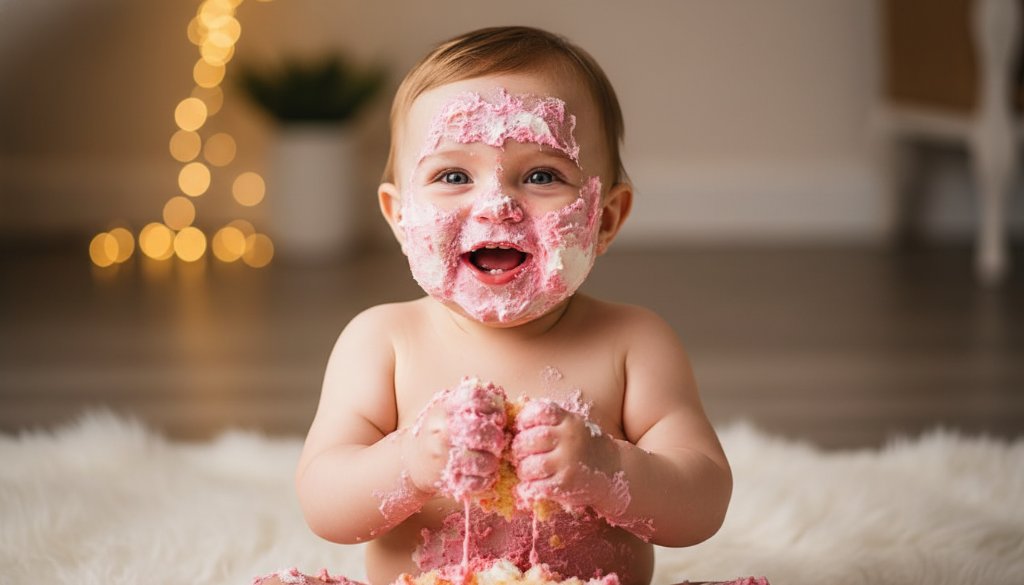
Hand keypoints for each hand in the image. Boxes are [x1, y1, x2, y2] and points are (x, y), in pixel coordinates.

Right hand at [402, 380, 507, 499]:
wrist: (412, 462)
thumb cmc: (438, 432)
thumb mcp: (448, 410)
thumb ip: (471, 402)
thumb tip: (502, 400)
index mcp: (444, 410)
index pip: (477, 399)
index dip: (495, 407)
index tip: (497, 416)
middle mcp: (442, 432)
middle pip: (481, 430)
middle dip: (496, 437)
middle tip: (496, 441)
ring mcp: (443, 458)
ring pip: (483, 461)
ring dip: (493, 461)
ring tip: (490, 459)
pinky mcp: (447, 481)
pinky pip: (478, 483)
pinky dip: (487, 479)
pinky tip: (484, 473)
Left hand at [511, 400, 626, 515]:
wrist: (614, 471)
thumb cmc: (585, 446)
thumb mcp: (573, 426)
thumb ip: (551, 423)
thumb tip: (515, 424)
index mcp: (569, 421)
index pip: (539, 412)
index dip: (524, 419)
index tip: (522, 427)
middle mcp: (569, 440)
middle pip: (530, 439)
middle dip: (519, 447)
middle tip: (520, 453)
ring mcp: (568, 463)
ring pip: (530, 465)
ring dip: (523, 469)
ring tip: (526, 470)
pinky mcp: (566, 484)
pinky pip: (538, 486)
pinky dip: (529, 487)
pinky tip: (532, 484)